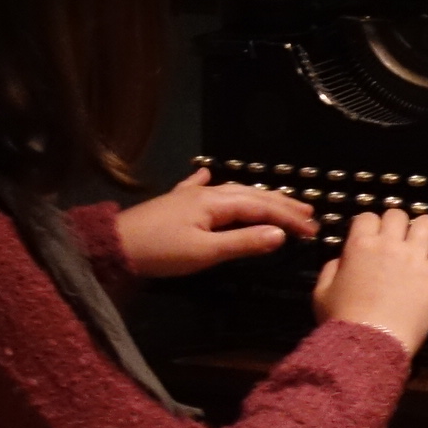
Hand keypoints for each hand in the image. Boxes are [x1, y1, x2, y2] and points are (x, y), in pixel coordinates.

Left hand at [112, 167, 316, 279]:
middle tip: (310, 215)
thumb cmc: (161, 252)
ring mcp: (189, 195)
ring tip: (280, 202)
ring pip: (233, 191)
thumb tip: (280, 234)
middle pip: (252, 195)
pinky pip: (200, 188)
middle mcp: (207, 193)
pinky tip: (207, 174)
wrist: (114, 246)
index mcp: (217, 203)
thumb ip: (244, 242)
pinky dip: (211, 183)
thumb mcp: (206, 252)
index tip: (313, 230)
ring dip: (259, 197)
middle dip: (282, 205)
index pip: (263, 208)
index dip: (289, 218)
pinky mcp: (174, 203)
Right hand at [313, 208, 427, 356]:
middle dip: (397, 224)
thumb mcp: (321, 293)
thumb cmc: (343, 322)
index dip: (372, 225)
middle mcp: (389, 245)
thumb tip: (343, 259)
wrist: (370, 345)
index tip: (375, 235)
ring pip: (426, 222)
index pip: (368, 217)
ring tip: (425, 236)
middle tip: (399, 238)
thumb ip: (331, 269)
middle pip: (398, 215)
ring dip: (423, 227)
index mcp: (359, 246)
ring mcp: (416, 257)